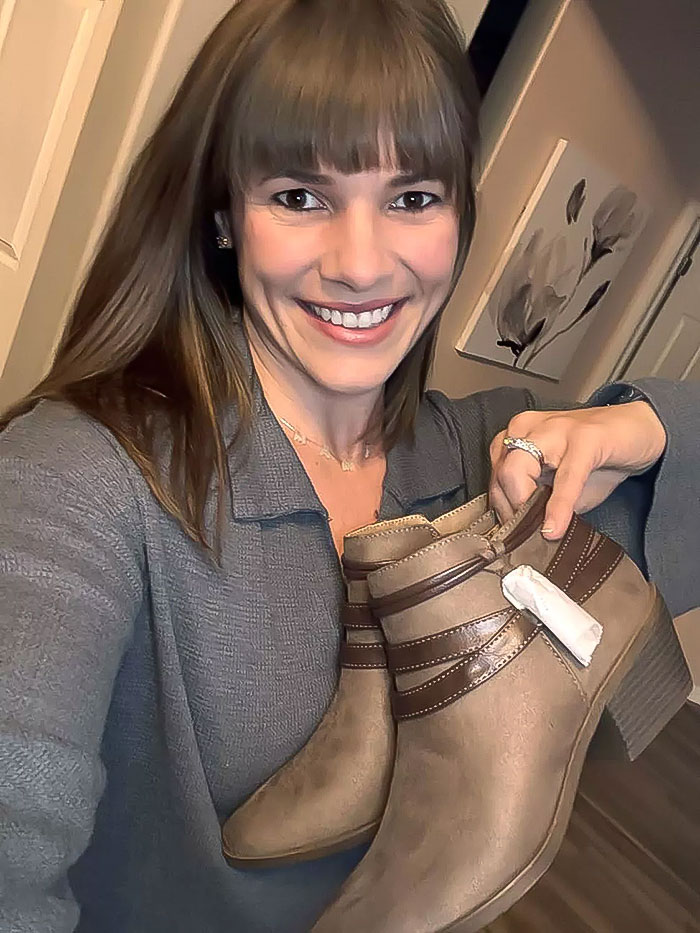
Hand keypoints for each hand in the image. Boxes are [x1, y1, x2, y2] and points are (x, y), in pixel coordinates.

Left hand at [489, 401, 666, 539]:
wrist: (640, 430)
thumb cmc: (598, 457)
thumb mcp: (562, 485)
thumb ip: (540, 502)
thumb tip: (524, 534)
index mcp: (519, 435)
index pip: (495, 474)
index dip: (501, 508)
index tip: (511, 533)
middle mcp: (531, 428)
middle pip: (502, 472)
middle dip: (509, 509)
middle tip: (523, 536)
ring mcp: (557, 429)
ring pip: (520, 468)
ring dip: (523, 506)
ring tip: (536, 531)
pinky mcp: (586, 437)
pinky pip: (565, 476)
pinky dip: (558, 505)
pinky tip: (556, 526)